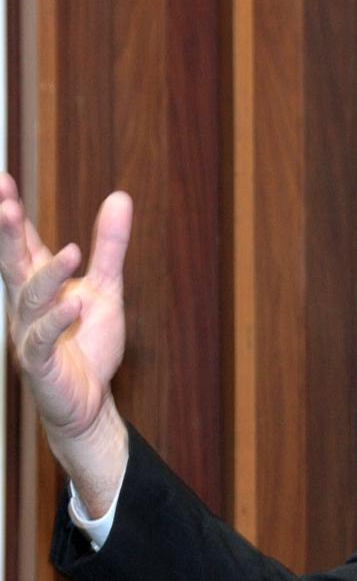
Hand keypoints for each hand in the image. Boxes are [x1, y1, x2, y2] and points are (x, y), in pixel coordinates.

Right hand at [0, 173, 130, 515]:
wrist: (88, 400)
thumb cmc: (87, 343)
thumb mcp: (106, 288)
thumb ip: (109, 246)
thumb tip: (120, 197)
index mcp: (38, 285)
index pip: (21, 243)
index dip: (11, 214)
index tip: (3, 180)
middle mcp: (27, 306)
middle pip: (12, 264)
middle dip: (5, 234)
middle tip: (3, 203)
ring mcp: (30, 334)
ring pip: (31, 300)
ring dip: (48, 275)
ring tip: (72, 253)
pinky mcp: (41, 364)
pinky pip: (43, 340)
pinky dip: (57, 322)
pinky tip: (75, 305)